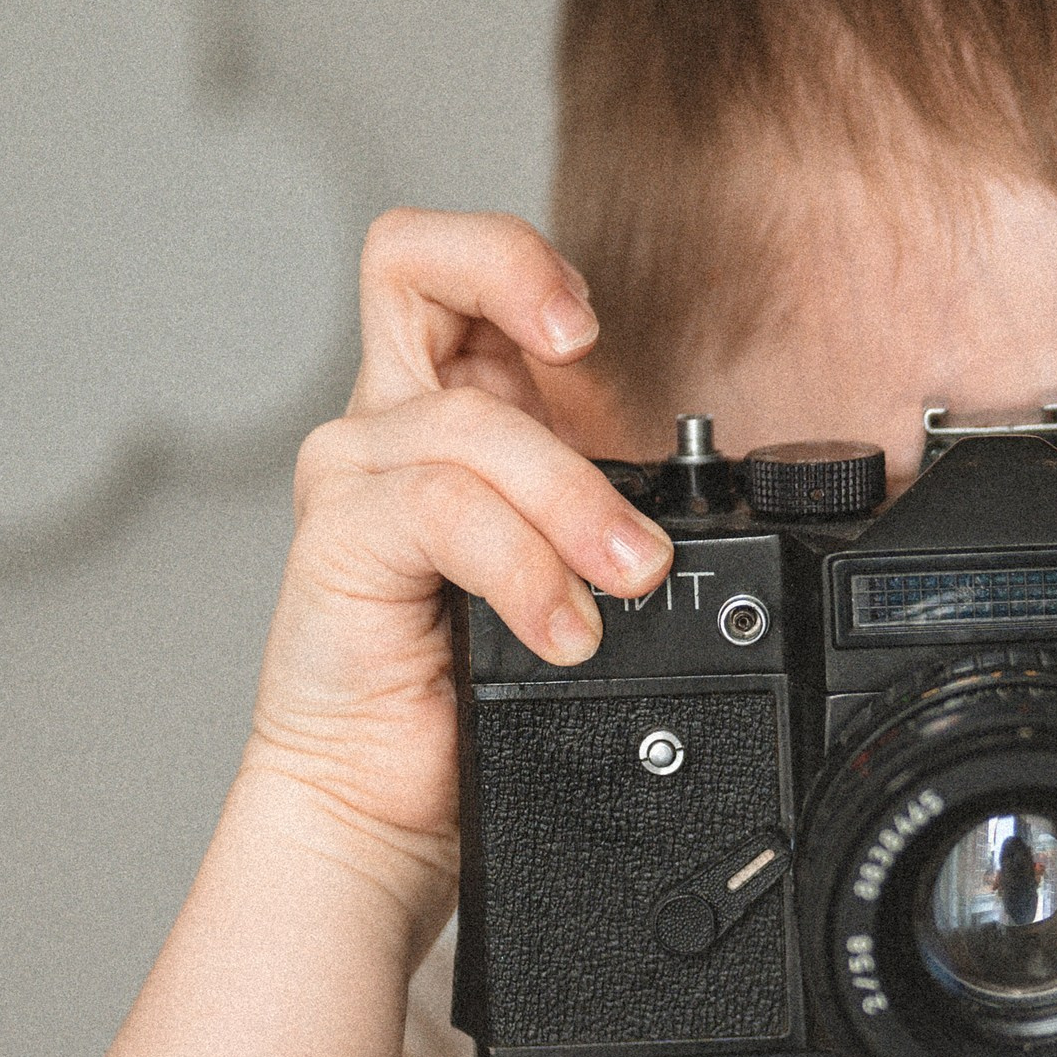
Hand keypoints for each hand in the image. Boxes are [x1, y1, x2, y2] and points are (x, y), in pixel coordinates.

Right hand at [242, 209, 670, 907]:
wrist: (391, 795)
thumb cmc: (474, 682)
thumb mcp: (572, 573)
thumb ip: (613, 514)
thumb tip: (718, 513)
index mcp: (459, 407)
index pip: (459, 268)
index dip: (522, 263)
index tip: (591, 330)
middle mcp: (398, 422)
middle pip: (410, 262)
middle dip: (514, 277)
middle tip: (587, 352)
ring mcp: (358, 474)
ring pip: (472, 421)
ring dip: (572, 499)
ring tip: (628, 581)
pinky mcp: (338, 540)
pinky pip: (444, 512)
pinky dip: (523, 567)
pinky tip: (562, 628)